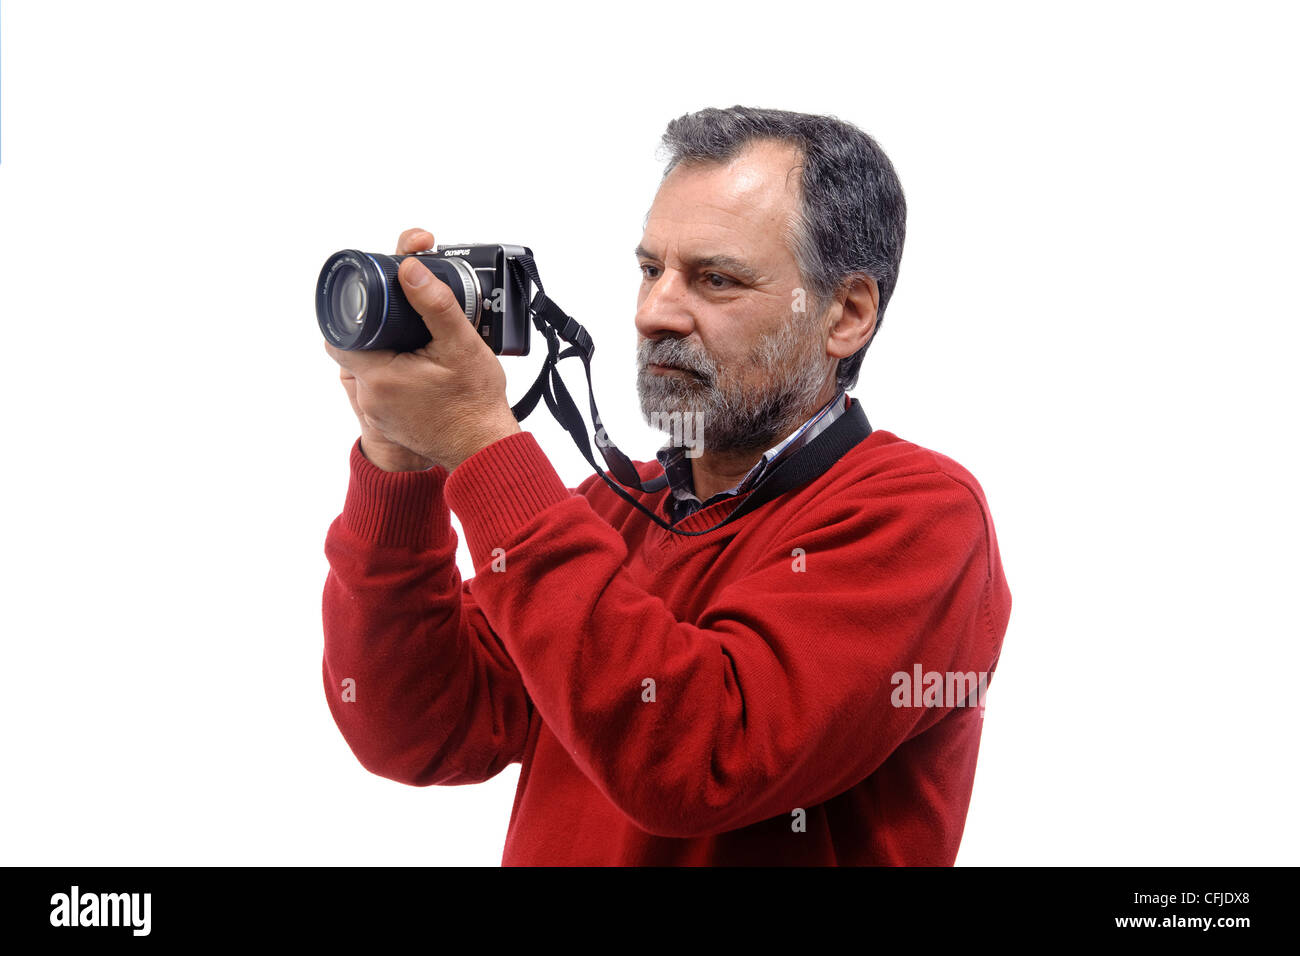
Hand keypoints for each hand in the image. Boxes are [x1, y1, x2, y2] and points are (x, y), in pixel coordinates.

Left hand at [324, 227, 521, 471]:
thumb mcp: (461, 344)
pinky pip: (384, 392)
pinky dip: (399, 378)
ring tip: (421, 349)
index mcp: (379, 376)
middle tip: (408, 326)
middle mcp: (371, 398)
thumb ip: (434, 303)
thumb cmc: (475, 404)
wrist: (485, 449)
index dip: (356, 315)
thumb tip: (409, 267)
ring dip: (391, 356)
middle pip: (357, 351)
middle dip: (379, 333)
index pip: (341, 335)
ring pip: (372, 371)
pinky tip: (425, 374)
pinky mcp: (390, 425)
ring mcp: (379, 415)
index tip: (378, 305)